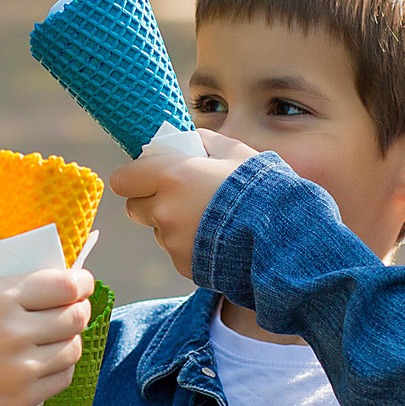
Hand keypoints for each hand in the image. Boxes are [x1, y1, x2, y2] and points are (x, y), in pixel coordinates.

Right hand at [0, 267, 93, 405]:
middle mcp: (16, 330)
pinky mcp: (25, 397)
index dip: (81, 282)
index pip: (65, 285)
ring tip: (56, 338)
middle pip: (75, 316)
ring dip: (70, 340)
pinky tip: (46, 363)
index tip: (83, 283)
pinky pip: (63, 377)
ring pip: (73, 348)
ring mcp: (23, 367)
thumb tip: (37, 292)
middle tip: (74, 309)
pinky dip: (61, 367)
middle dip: (79, 310)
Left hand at [109, 128, 257, 281]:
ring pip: (158, 231)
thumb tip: (187, 140)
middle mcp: (165, 210)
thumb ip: (203, 142)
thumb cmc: (260, 187)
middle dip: (150, 201)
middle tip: (178, 197)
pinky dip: (189, 246)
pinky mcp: (183, 265)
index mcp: (171, 176)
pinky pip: (176, 252)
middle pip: (134, 208)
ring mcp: (173, 242)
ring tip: (209, 219)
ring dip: (172, 225)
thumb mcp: (234, 152)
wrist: (282, 235)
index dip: (134, 177)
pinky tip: (217, 238)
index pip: (123, 179)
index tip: (149, 176)